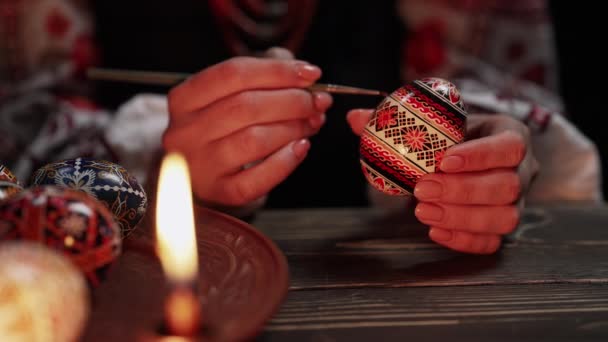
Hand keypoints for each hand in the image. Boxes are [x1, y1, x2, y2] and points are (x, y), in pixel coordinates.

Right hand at [164, 48, 331, 206]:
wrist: (202, 172)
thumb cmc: (223, 127)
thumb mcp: (231, 94)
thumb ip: (265, 73)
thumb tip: (302, 73)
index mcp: (184, 98)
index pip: (233, 74)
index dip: (277, 71)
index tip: (311, 74)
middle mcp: (185, 132)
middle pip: (245, 106)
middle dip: (292, 101)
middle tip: (318, 102)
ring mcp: (199, 165)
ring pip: (253, 140)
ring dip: (293, 128)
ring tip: (313, 122)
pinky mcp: (218, 192)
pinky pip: (256, 179)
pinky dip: (285, 162)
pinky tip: (301, 147)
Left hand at [347, 111, 538, 253]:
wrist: (458, 159)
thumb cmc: (448, 137)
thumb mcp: (431, 122)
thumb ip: (394, 120)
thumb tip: (355, 118)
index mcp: (510, 135)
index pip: (509, 145)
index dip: (480, 155)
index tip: (443, 160)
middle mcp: (522, 170)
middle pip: (507, 186)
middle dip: (462, 190)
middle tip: (422, 189)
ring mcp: (515, 202)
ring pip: (504, 218)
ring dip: (462, 217)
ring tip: (423, 211)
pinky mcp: (501, 227)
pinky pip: (492, 242)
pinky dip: (463, 240)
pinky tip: (434, 231)